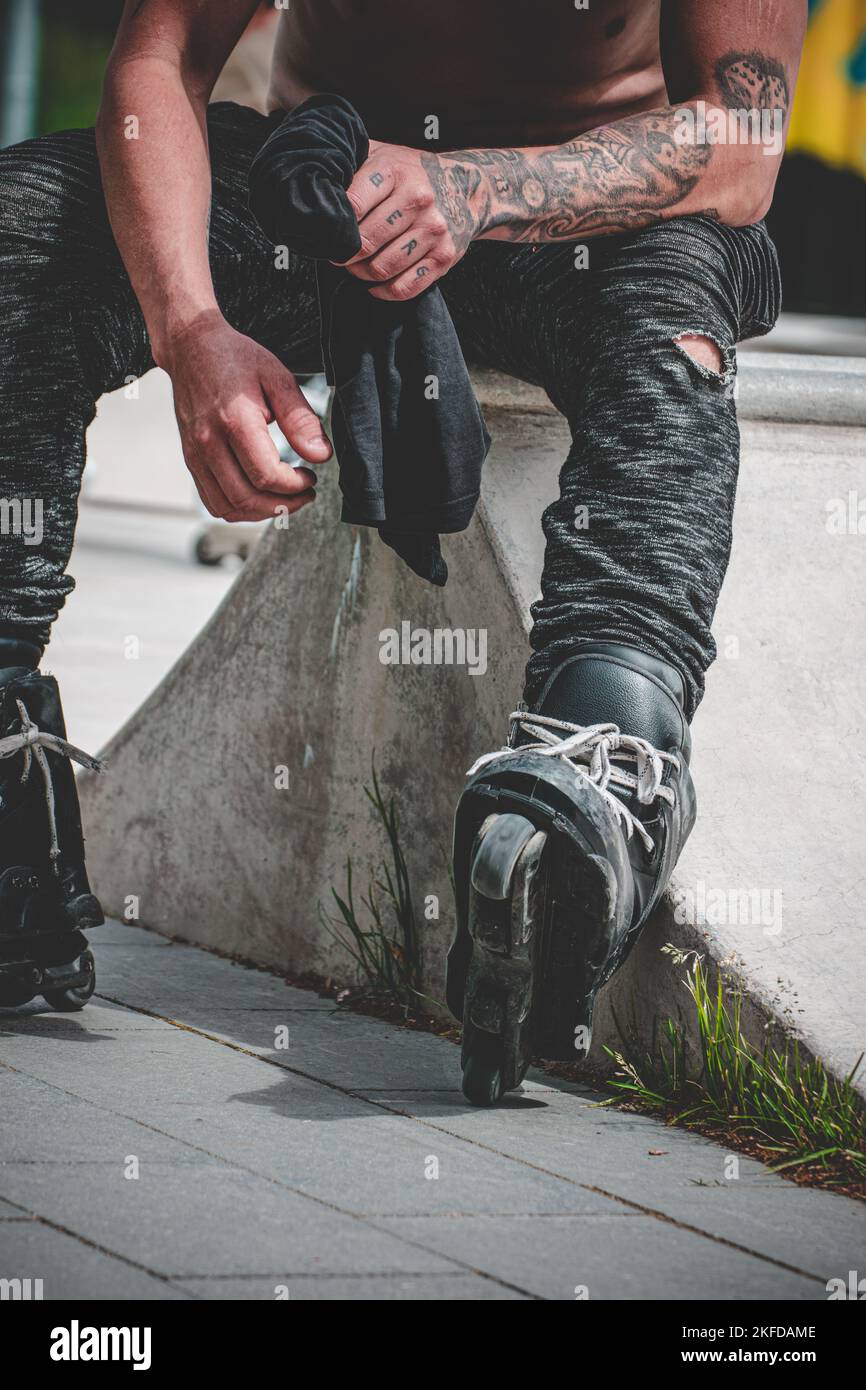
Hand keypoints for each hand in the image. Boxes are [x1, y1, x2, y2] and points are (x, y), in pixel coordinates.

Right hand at [163, 312, 331, 520]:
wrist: (191, 349)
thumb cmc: (236, 360)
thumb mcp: (278, 379)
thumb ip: (301, 419)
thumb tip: (320, 455)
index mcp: (234, 421)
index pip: (266, 476)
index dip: (294, 486)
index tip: (310, 477)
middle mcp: (209, 443)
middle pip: (247, 498)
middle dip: (282, 505)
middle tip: (304, 493)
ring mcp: (196, 454)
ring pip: (228, 507)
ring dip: (261, 512)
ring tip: (284, 498)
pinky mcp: (191, 460)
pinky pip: (213, 501)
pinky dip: (239, 509)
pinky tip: (259, 497)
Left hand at [341, 141, 481, 300]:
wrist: (465, 187)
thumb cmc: (411, 173)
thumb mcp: (382, 154)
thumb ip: (351, 163)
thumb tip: (313, 183)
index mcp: (395, 171)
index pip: (352, 206)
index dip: (334, 226)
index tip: (326, 233)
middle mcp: (417, 199)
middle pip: (365, 242)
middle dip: (344, 254)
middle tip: (338, 254)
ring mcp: (432, 230)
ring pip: (382, 268)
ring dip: (361, 274)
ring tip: (356, 266)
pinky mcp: (443, 257)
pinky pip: (404, 288)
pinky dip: (383, 292)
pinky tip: (375, 284)